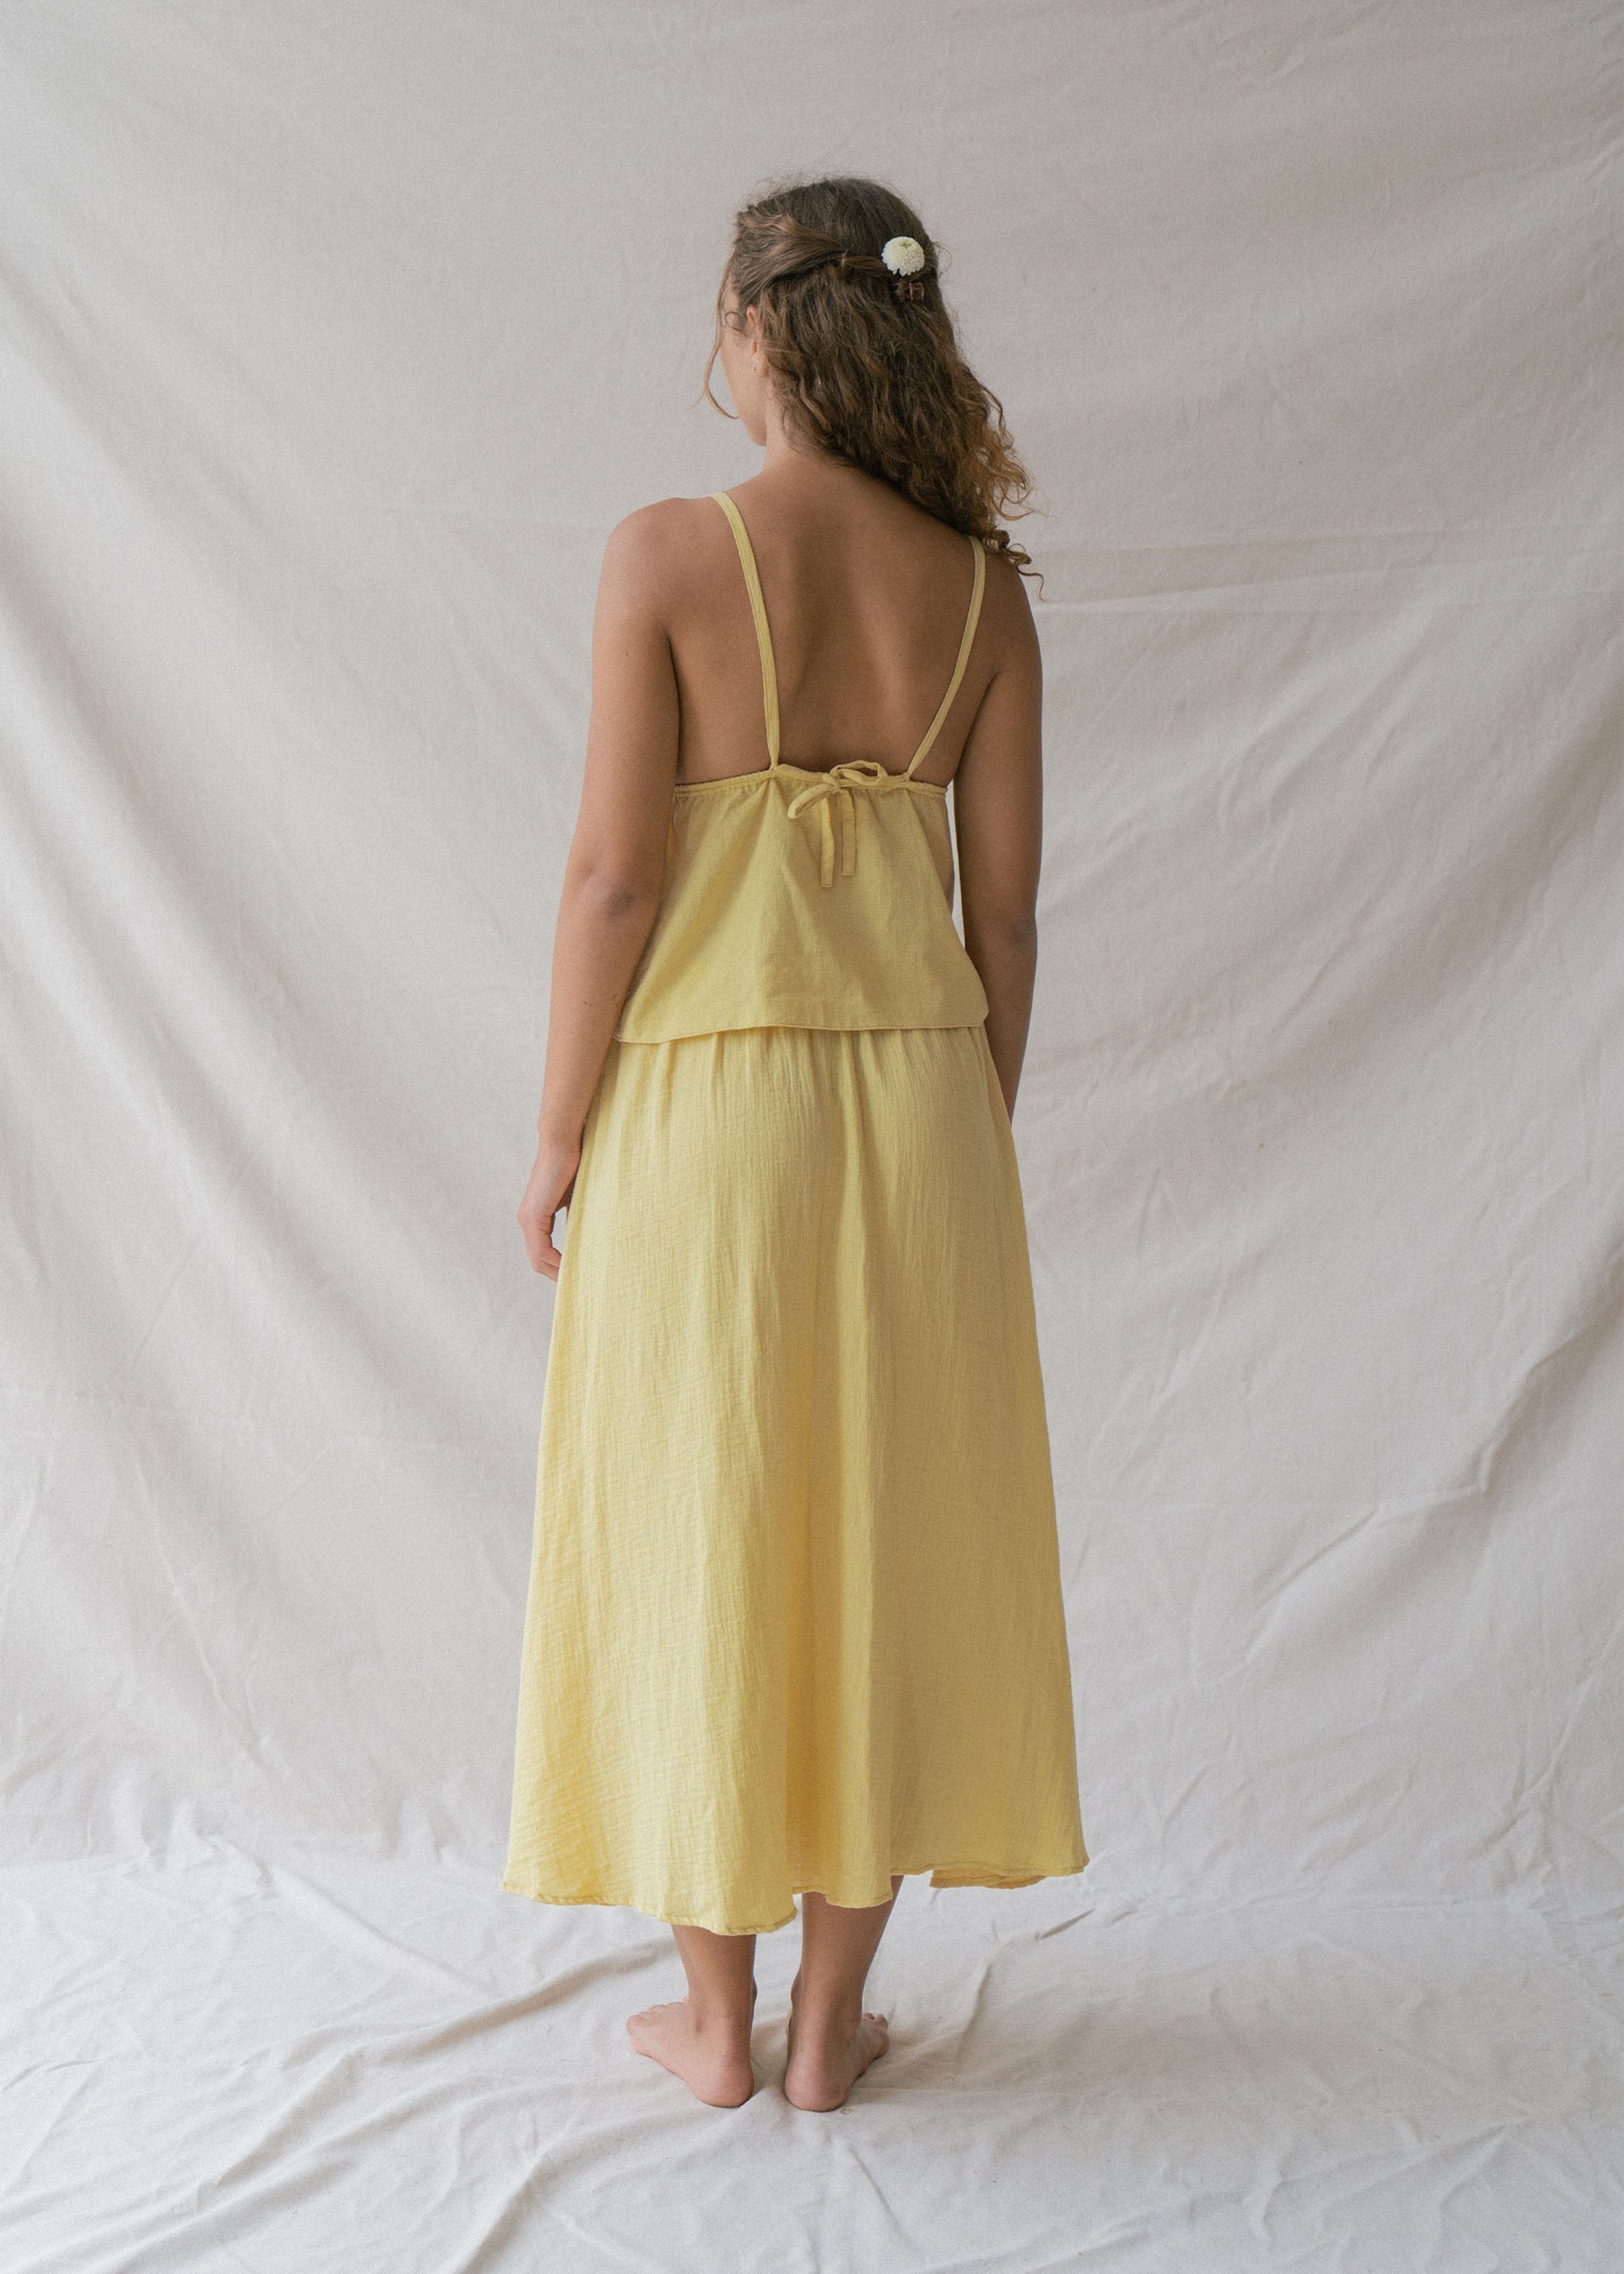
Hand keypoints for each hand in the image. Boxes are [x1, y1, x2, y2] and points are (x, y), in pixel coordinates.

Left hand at [517, 1134, 581, 1280]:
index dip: (558, 1268)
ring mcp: (528, 1219)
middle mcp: (527, 1220)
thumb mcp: (577, 1198)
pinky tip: (570, 1268)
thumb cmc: (575, 1164)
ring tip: (577, 1281)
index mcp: (537, 1217)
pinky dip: (555, 1263)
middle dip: (557, 1276)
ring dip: (556, 1272)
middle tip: (579, 1285)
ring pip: (537, 1259)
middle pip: (538, 1262)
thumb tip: (588, 1237)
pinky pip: (541, 1251)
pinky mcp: (533, 1216)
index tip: (578, 1275)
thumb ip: (577, 1218)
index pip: (543, 1253)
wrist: (564, 1142)